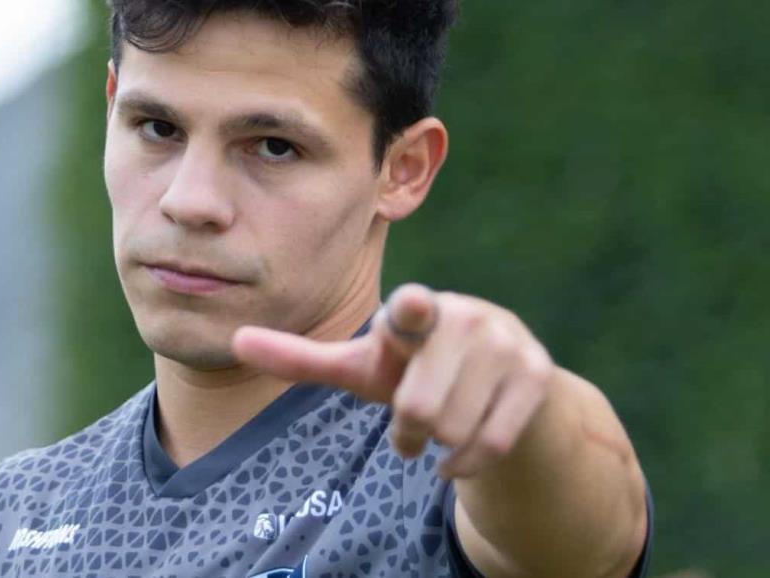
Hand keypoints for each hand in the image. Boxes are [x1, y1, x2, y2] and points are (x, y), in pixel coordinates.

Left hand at [231, 284, 554, 478]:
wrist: (499, 388)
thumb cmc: (414, 371)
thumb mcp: (362, 367)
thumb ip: (302, 357)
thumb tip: (234, 341)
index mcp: (415, 309)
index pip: (411, 312)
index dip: (410, 314)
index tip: (412, 309)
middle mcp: (465, 318)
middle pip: (420, 408)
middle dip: (409, 427)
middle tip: (414, 413)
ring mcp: (508, 344)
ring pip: (454, 429)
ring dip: (438, 443)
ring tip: (441, 422)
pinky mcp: (538, 376)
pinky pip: (491, 445)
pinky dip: (467, 462)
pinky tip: (462, 449)